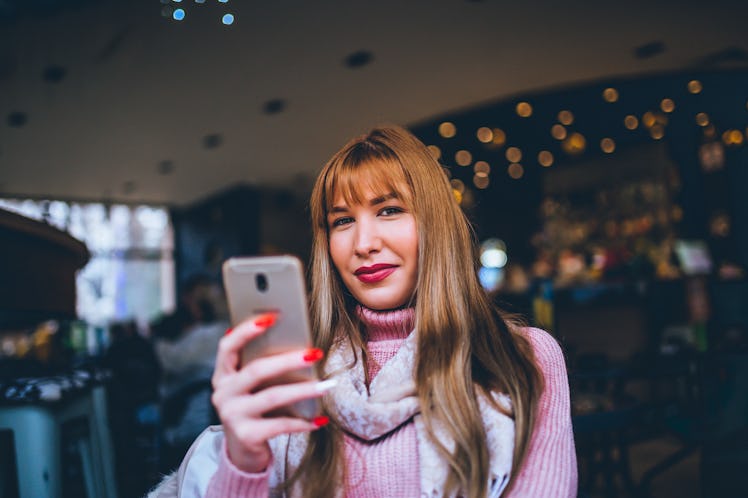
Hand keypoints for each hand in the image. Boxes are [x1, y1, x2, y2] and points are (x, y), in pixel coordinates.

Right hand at [211, 312, 330, 472]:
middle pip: (256, 370)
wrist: (243, 453)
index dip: (247, 330)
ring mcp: (232, 415)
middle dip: (288, 360)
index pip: (227, 346)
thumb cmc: (255, 409)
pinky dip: (303, 421)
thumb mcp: (253, 387)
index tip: (273, 317)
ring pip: (272, 397)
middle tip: (315, 353)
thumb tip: (296, 341)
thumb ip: (263, 365)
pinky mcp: (246, 436)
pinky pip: (280, 424)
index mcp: (223, 375)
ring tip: (326, 385)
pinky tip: (320, 418)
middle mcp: (223, 393)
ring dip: (303, 390)